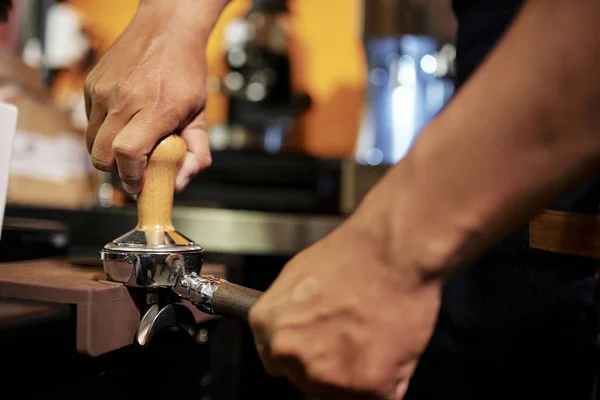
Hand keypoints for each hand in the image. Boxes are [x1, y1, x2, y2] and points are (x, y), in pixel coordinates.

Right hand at [84, 0, 213, 193]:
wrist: (166, 29)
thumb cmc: (186, 73)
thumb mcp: (200, 115)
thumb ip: (197, 153)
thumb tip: (180, 183)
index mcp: (156, 108)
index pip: (128, 153)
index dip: (131, 177)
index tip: (139, 185)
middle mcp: (125, 99)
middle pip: (101, 156)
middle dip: (116, 171)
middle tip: (134, 168)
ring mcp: (103, 90)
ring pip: (91, 142)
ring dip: (108, 152)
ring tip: (131, 141)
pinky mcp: (91, 84)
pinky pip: (89, 121)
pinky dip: (103, 130)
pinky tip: (124, 119)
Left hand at [248, 208, 443, 399]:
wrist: (394, 252)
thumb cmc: (353, 254)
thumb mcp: (297, 273)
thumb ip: (286, 312)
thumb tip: (291, 327)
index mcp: (270, 327)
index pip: (275, 360)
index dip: (299, 351)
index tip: (315, 345)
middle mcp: (293, 356)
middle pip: (305, 378)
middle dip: (326, 362)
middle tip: (350, 335)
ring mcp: (330, 377)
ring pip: (339, 392)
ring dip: (354, 374)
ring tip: (372, 337)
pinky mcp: (370, 388)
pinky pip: (376, 397)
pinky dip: (386, 380)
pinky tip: (390, 349)